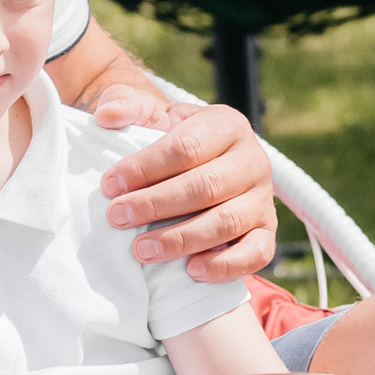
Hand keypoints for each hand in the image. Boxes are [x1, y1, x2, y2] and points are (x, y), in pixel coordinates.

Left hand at [97, 96, 277, 279]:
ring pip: (227, 221)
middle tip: (117, 217)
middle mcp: (252, 160)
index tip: (110, 185)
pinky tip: (191, 270)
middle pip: (205, 186)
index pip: (187, 147)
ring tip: (141, 250)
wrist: (202, 166)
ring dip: (181, 238)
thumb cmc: (172, 142)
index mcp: (226, 125)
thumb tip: (107, 115)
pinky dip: (225, 265)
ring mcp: (263, 198)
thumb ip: (127, 104)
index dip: (145, 168)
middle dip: (156, 205)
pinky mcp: (267, 232)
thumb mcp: (151, 115)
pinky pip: (255, 253)